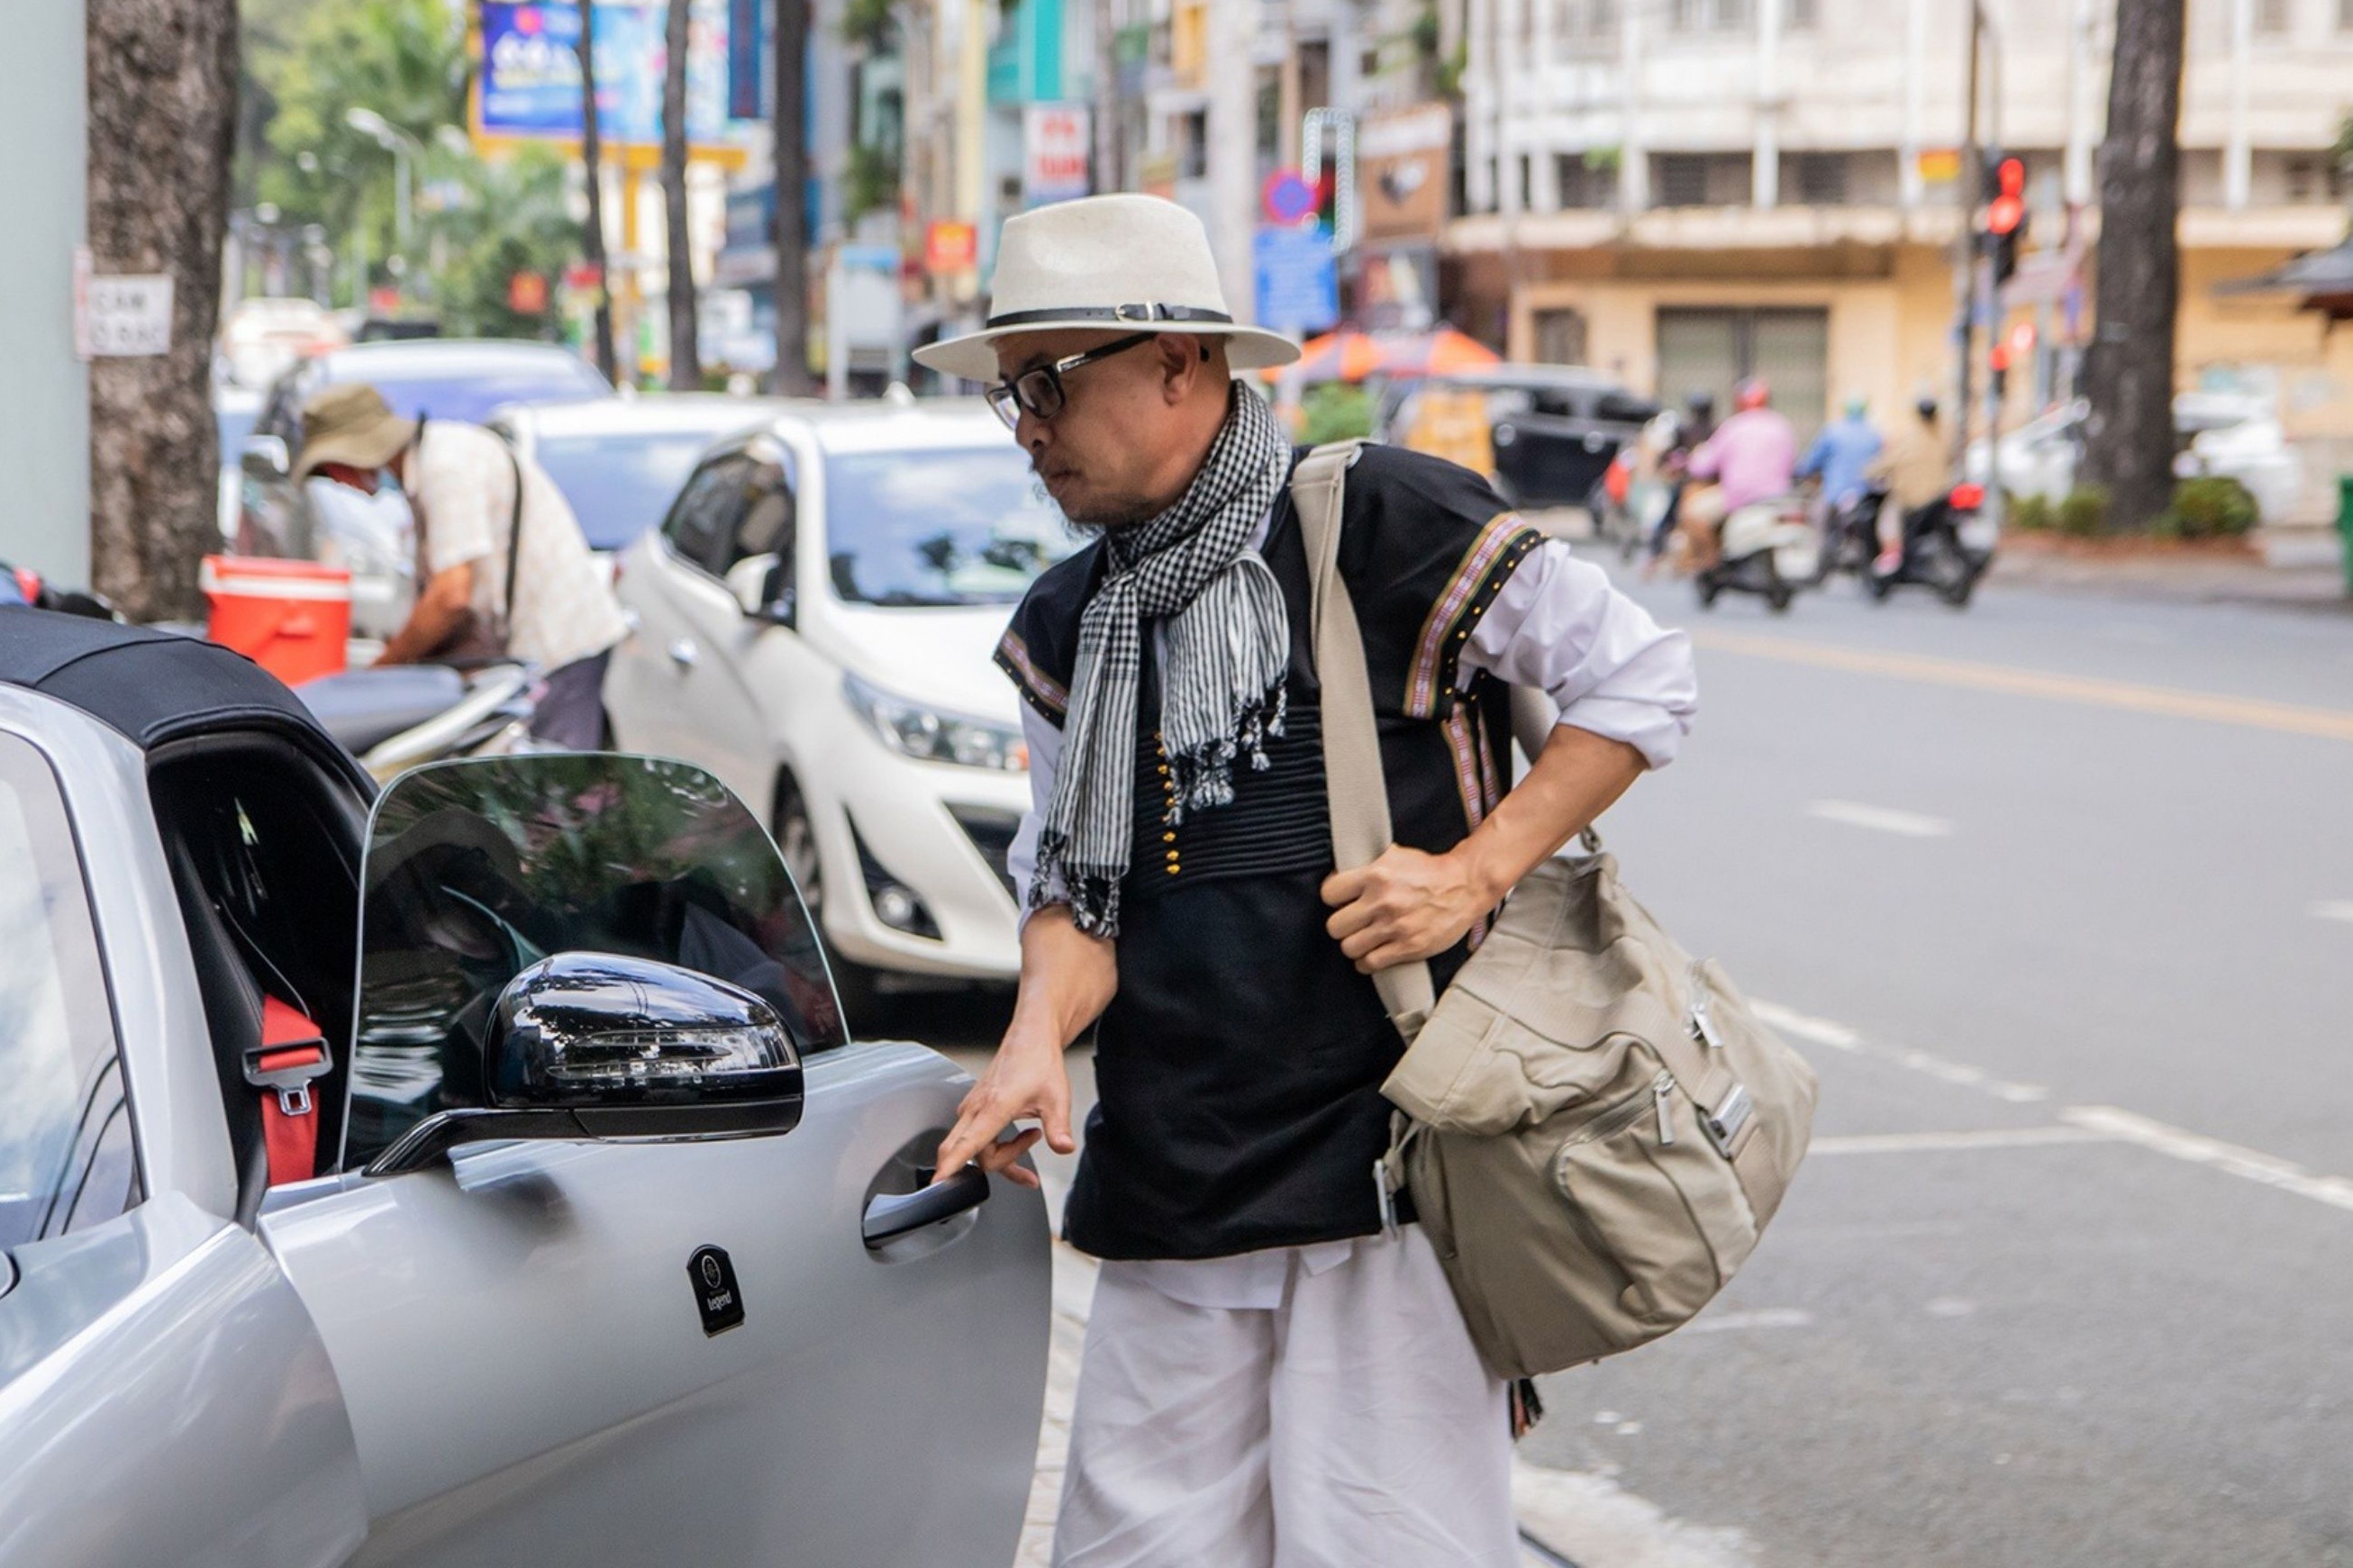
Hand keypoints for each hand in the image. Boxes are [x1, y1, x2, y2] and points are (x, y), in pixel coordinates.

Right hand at [929, 1028, 1074, 1190]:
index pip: (966, 1144)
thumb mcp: (1057, 1099)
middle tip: (1029, 1171)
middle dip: (1001, 1166)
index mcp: (993, 1106)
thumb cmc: (1039, 1063)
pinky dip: (997, 1148)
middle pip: (971, 1155)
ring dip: (1004, 1156)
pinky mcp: (973, 1108)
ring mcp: (971, 1108)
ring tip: (1032, 1138)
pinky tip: (1019, 1139)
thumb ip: (1059, 1128)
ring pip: (975, 1149)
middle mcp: (975, 1108)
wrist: (1030, 1040)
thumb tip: (1064, 1148)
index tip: (937, 1184)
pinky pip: (976, 1139)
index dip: (951, 1166)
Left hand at [1321, 844, 1497, 973]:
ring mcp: (1394, 926)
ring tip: (1362, 940)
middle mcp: (1382, 901)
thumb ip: (1368, 864)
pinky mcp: (1408, 947)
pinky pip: (1370, 963)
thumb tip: (1343, 869)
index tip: (1340, 901)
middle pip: (1335, 926)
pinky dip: (1367, 962)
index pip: (1329, 893)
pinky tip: (1373, 954)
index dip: (1333, 898)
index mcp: (1376, 875)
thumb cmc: (1430, 871)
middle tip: (1352, 923)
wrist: (1465, 886)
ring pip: (1349, 948)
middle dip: (1342, 925)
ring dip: (1354, 946)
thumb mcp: (1396, 855)